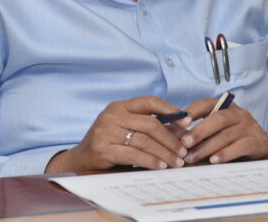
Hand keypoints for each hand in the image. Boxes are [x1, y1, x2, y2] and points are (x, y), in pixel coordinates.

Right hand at [45, 96, 191, 172]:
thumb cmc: (108, 142)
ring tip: (175, 162)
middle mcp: (112, 115)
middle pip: (150, 124)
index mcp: (120, 106)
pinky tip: (160, 166)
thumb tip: (181, 130)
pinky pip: (133, 155)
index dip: (170, 110)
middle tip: (183, 151)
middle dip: (171, 139)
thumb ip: (147, 126)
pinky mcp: (103, 149)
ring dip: (164, 153)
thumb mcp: (125, 128)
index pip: (149, 101)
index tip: (187, 121)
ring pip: (144, 141)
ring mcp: (106, 131)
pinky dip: (150, 161)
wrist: (80, 158)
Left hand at [180, 97, 267, 163]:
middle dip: (199, 131)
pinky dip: (225, 154)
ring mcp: (249, 127)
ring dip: (207, 147)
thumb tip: (171, 134)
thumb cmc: (231, 141)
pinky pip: (240, 146)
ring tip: (193, 158)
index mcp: (225, 107)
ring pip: (226, 135)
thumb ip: (196, 132)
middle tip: (184, 144)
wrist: (259, 152)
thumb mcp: (215, 133)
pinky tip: (214, 161)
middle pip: (218, 118)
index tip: (180, 123)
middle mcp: (239, 114)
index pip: (207, 103)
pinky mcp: (257, 142)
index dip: (193, 111)